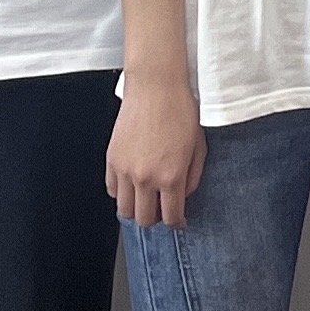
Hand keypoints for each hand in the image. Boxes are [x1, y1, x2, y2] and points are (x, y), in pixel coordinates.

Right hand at [107, 79, 207, 228]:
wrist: (156, 87)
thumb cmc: (181, 111)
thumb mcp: (199, 147)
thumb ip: (192, 178)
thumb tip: (182, 197)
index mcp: (170, 176)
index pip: (170, 217)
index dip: (177, 223)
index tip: (179, 221)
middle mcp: (145, 178)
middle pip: (143, 219)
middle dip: (155, 219)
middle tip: (162, 209)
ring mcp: (124, 170)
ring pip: (124, 209)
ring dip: (136, 209)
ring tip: (147, 198)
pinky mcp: (111, 159)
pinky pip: (111, 190)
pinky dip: (121, 193)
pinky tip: (133, 184)